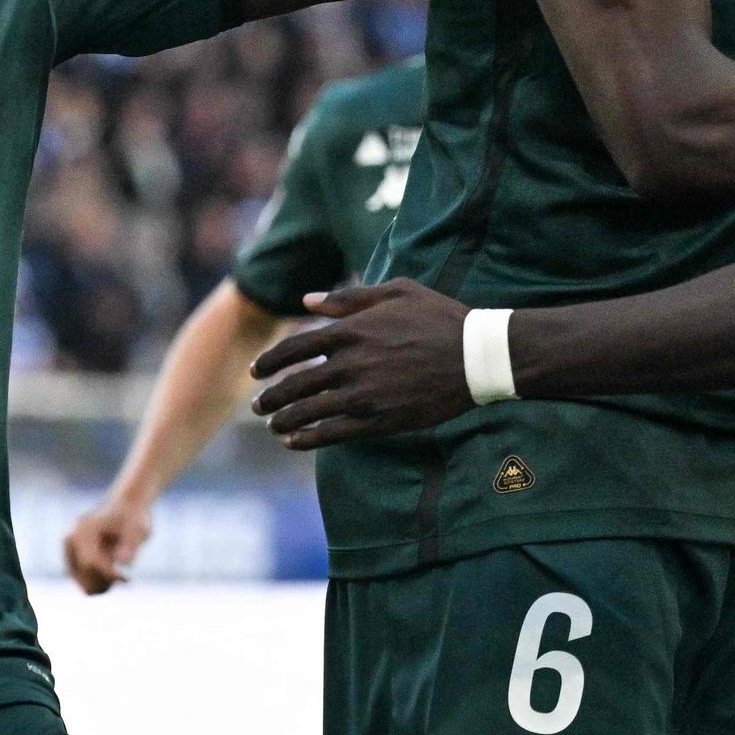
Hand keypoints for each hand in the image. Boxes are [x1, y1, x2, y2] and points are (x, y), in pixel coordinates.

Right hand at [63, 495, 151, 593]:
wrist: (126, 507)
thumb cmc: (134, 517)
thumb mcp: (138, 529)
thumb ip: (131, 544)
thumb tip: (122, 561)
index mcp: (83, 530)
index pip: (90, 562)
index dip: (109, 574)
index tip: (127, 579)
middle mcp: (70, 540)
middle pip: (83, 576)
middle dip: (105, 581)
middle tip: (124, 577)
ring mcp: (68, 550)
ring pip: (83, 584)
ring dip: (103, 584)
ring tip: (119, 575)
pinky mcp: (72, 559)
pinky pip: (84, 582)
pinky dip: (99, 583)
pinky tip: (113, 576)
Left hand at [249, 280, 474, 447]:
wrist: (477, 357)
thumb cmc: (439, 318)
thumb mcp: (396, 292)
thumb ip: (348, 298)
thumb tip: (306, 300)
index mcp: (351, 330)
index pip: (293, 349)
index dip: (268, 362)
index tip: (256, 371)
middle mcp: (350, 364)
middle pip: (293, 384)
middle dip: (269, 397)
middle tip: (258, 405)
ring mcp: (364, 395)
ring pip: (307, 412)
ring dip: (283, 421)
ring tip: (273, 426)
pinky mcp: (379, 421)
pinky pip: (332, 434)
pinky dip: (308, 440)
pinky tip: (295, 442)